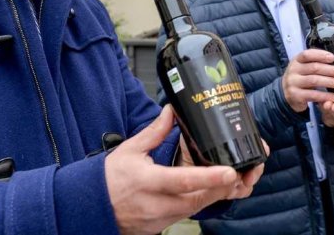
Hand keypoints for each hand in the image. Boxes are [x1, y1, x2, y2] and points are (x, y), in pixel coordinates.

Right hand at [106, 105, 262, 234]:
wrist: (90, 208)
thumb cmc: (109, 178)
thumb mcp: (130, 150)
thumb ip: (154, 131)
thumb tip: (171, 111)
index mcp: (147, 181)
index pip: (183, 181)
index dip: (209, 177)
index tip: (230, 171)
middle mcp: (155, 204)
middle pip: (198, 198)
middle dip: (222, 187)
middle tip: (242, 172)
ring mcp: (159, 218)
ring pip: (195, 208)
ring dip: (214, 194)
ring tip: (231, 179)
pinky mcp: (161, 226)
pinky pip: (187, 214)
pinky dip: (200, 202)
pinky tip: (210, 190)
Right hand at [282, 49, 333, 112]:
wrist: (286, 94)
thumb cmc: (301, 78)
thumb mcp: (304, 67)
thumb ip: (316, 63)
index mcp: (296, 60)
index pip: (307, 54)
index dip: (320, 55)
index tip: (333, 58)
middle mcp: (293, 70)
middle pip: (314, 68)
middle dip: (331, 70)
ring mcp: (293, 83)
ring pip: (314, 81)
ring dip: (331, 82)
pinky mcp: (295, 95)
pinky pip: (312, 95)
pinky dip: (325, 96)